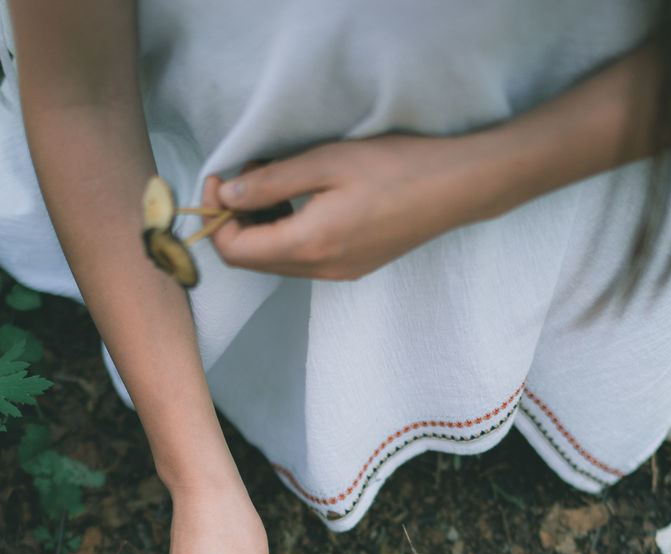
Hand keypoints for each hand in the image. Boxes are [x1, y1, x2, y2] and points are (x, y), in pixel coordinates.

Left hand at [203, 133, 485, 280]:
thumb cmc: (396, 166)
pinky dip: (286, 232)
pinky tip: (301, 198)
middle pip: (251, 260)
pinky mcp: (351, 268)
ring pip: (275, 260)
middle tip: (245, 175)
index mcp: (308, 245)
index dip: (215, 216)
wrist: (455, 188)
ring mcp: (336, 274)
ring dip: (261, 225)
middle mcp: (319, 271)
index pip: (234, 250)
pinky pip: (300, 259)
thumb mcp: (326, 162)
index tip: (220, 179)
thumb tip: (227, 197)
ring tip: (274, 181)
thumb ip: (271, 182)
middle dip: (235, 220)